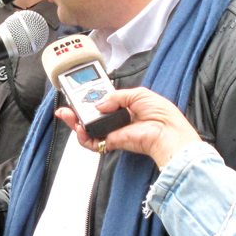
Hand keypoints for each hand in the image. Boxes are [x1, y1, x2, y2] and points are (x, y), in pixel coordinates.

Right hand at [55, 87, 199, 168]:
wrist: (168, 133)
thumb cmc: (162, 114)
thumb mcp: (137, 94)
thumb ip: (115, 96)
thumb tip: (99, 102)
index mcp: (124, 105)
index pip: (101, 101)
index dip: (88, 98)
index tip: (78, 95)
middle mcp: (116, 118)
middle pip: (90, 115)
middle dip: (76, 110)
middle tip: (67, 107)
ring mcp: (113, 131)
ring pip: (87, 129)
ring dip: (75, 123)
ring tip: (69, 117)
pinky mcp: (112, 142)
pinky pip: (92, 142)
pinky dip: (83, 137)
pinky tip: (80, 129)